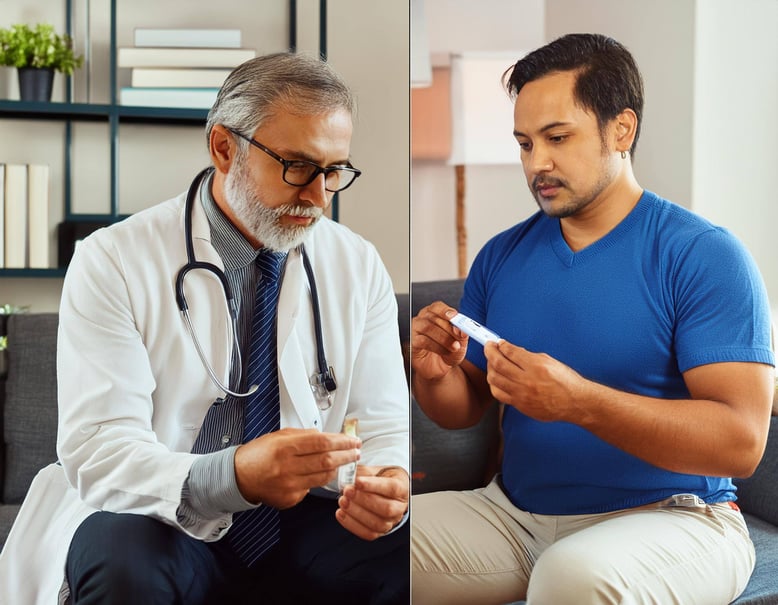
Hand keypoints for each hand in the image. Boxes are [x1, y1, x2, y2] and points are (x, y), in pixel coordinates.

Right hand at [234, 428, 360, 508]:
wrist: (239, 476)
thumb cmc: (258, 454)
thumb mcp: (279, 436)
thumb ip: (303, 435)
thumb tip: (326, 436)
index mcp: (285, 447)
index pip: (322, 443)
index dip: (342, 442)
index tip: (353, 440)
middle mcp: (287, 467)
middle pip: (327, 461)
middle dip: (346, 456)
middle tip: (356, 451)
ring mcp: (289, 485)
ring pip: (323, 477)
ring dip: (337, 469)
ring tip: (345, 462)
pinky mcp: (289, 499)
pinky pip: (311, 489)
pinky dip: (318, 480)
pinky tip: (319, 474)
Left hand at [335, 465, 408, 539]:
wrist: (384, 490)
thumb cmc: (382, 479)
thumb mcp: (376, 470)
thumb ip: (364, 472)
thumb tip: (349, 475)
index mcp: (402, 488)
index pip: (392, 488)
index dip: (374, 486)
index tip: (357, 482)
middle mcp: (400, 507)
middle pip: (386, 508)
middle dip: (363, 500)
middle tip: (347, 491)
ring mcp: (391, 521)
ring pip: (378, 523)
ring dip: (356, 513)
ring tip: (343, 501)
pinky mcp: (381, 531)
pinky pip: (368, 533)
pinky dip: (352, 524)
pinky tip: (341, 513)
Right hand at [411, 302, 468, 380]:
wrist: (438, 368)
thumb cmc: (448, 351)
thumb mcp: (460, 343)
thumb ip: (462, 335)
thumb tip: (463, 330)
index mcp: (435, 314)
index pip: (438, 307)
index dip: (446, 311)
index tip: (455, 317)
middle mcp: (424, 319)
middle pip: (433, 317)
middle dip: (449, 328)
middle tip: (459, 337)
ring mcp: (416, 330)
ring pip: (428, 327)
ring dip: (444, 338)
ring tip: (454, 347)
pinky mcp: (412, 342)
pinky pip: (422, 340)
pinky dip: (436, 346)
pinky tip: (444, 352)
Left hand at [484, 340, 585, 421]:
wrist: (575, 403)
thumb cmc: (566, 382)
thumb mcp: (550, 361)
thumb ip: (528, 356)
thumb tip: (512, 351)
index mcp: (536, 366)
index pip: (510, 352)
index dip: (501, 345)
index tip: (498, 342)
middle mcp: (527, 380)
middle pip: (498, 363)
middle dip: (490, 352)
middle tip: (489, 347)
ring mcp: (522, 394)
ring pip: (494, 379)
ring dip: (489, 368)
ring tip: (491, 362)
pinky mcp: (520, 405)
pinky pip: (498, 394)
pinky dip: (494, 384)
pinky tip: (495, 379)